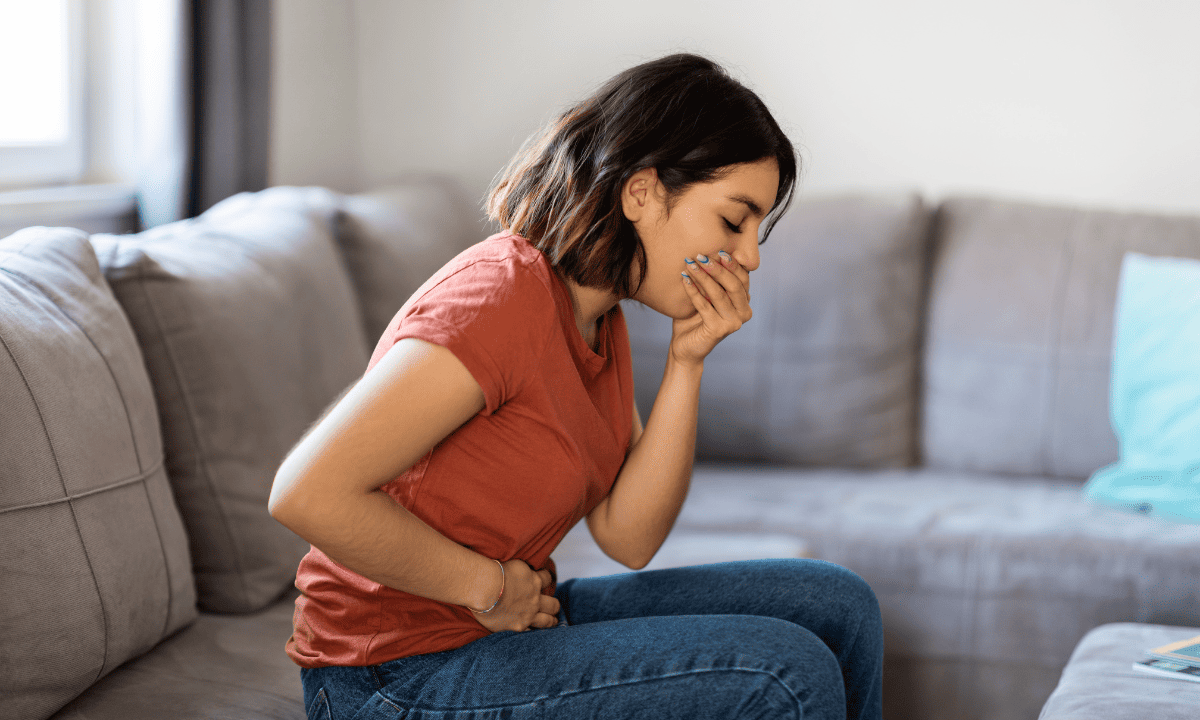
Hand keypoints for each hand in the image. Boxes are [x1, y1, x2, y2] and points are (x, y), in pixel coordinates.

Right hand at [470, 559, 559, 632]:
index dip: (546, 579)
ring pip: (547, 621)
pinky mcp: (518, 627)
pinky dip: (533, 632)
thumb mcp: (515, 565)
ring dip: (551, 621)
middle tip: (553, 607)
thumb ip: (523, 570)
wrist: (485, 589)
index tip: (544, 581)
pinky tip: (534, 632)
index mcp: (535, 581)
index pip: (547, 578)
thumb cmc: (495, 573)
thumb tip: (525, 570)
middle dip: (554, 605)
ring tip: (552, 622)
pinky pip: (531, 632)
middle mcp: (535, 599)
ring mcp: (528, 615)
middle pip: (553, 604)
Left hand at [673, 251, 751, 365]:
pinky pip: (704, 305)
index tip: (717, 250)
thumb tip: (710, 253)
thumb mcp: (707, 295)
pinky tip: (684, 279)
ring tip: (689, 264)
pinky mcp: (719, 330)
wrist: (685, 347)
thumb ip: (714, 279)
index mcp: (744, 303)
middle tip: (701, 256)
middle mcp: (744, 313)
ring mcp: (733, 323)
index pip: (743, 278)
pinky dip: (693, 291)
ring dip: (702, 277)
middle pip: (733, 285)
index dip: (731, 264)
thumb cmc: (695, 319)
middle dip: (717, 268)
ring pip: (718, 294)